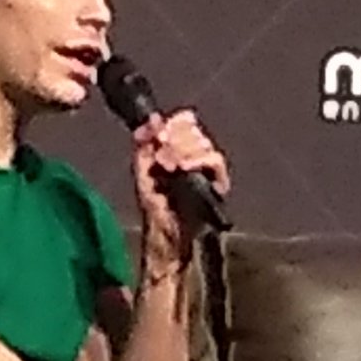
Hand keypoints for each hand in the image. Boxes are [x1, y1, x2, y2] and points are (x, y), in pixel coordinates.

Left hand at [131, 108, 230, 269]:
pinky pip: (215, 162)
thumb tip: (150, 122)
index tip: (161, 127)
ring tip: (169, 165)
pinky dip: (200, 160)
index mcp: (175, 152)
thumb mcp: (142, 176)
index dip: (174, 122)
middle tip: (163, 152)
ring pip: (203, 143)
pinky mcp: (217, 182)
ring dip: (184, 150)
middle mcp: (193, 157)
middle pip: (193, 130)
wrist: (170, 238)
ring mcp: (207, 169)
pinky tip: (185, 167)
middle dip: (175, 137)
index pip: (183, 124)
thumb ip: (144, 148)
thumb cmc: (156, 213)